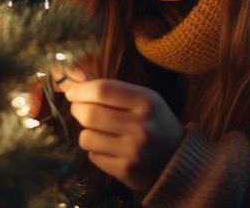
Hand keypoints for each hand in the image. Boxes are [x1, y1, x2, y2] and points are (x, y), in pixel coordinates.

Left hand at [61, 78, 184, 191]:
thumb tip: (73, 78)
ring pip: (86, 137)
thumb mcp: (141, 97)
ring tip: (100, 129)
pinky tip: (111, 147)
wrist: (177, 156)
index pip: (103, 90)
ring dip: (87, 131)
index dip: (81, 89)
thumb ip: (109, 88)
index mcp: (147, 101)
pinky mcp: (126, 171)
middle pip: (89, 114)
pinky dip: (96, 149)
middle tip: (80, 108)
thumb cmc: (153, 120)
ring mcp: (134, 151)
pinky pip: (93, 156)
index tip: (72, 91)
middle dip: (78, 109)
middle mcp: (142, 126)